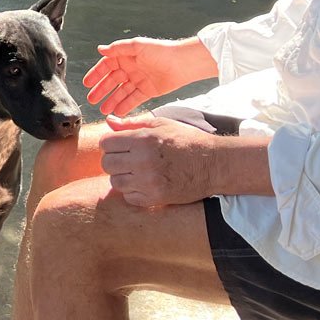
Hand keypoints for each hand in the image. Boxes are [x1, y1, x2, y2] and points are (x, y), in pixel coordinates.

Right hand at [83, 37, 215, 116]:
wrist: (182, 63)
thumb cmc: (160, 51)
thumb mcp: (137, 46)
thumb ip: (118, 48)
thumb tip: (100, 49)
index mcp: (126, 56)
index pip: (106, 66)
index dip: (96, 74)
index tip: (87, 83)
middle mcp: (131, 68)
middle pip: (112, 81)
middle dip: (102, 90)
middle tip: (91, 99)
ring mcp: (138, 81)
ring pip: (121, 93)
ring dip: (112, 100)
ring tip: (103, 110)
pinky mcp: (147, 91)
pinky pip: (133, 100)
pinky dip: (125, 106)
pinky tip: (117, 112)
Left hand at [100, 112, 217, 207]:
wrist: (213, 164)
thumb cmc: (187, 140)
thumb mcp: (161, 124)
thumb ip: (132, 123)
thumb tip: (109, 120)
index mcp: (144, 139)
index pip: (106, 143)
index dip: (111, 142)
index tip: (121, 144)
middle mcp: (143, 161)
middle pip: (107, 163)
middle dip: (114, 159)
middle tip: (128, 158)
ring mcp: (149, 182)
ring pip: (115, 182)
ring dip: (122, 176)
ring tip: (136, 171)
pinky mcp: (155, 198)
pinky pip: (129, 197)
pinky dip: (133, 191)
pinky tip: (145, 183)